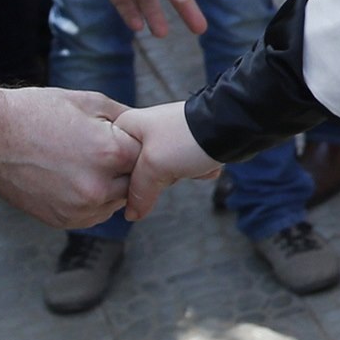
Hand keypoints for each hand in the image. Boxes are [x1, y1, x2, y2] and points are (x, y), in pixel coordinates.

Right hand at [0, 87, 138, 229]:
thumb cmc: (39, 112)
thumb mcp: (89, 102)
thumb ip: (125, 118)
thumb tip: (146, 128)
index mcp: (111, 152)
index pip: (146, 155)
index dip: (136, 144)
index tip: (124, 137)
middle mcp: (99, 186)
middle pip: (134, 182)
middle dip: (125, 168)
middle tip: (104, 151)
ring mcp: (80, 208)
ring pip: (115, 202)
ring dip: (110, 187)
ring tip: (86, 163)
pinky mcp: (63, 221)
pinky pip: (93, 215)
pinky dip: (91, 201)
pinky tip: (75, 178)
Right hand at [117, 102, 219, 220]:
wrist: (231, 126)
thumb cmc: (189, 137)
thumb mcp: (154, 166)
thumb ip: (137, 191)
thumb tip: (131, 213)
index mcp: (127, 126)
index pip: (109, 161)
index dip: (124, 179)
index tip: (144, 178)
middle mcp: (141, 129)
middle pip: (133, 171)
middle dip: (157, 177)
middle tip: (171, 166)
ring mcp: (162, 137)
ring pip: (158, 173)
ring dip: (177, 175)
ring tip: (188, 163)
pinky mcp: (180, 145)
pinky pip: (176, 169)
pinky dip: (190, 172)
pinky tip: (200, 166)